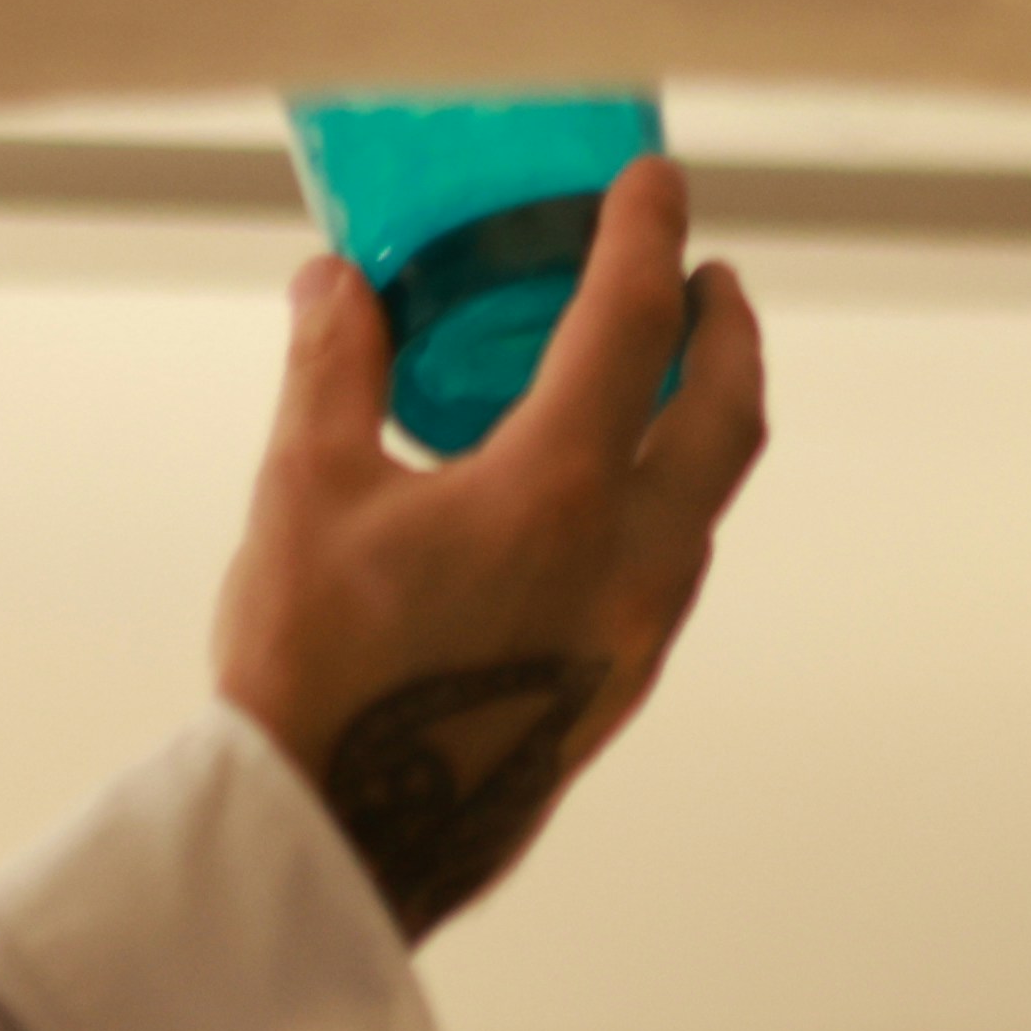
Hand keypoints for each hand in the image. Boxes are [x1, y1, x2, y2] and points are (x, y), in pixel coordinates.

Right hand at [212, 158, 768, 938]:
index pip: (632, 323)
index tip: (654, 182)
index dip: (646, 235)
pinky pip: (673, 568)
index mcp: (553, 495)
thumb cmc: (311, 675)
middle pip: (725, 415)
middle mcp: (624, 562)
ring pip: (709, 502)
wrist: (333, 848)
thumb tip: (336, 280)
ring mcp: (632, 637)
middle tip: (706, 276)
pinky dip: (668, 499)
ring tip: (661, 376)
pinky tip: (604, 499)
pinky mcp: (615, 693)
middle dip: (728, 331)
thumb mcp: (302, 495)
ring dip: (704, 419)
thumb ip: (332, 371)